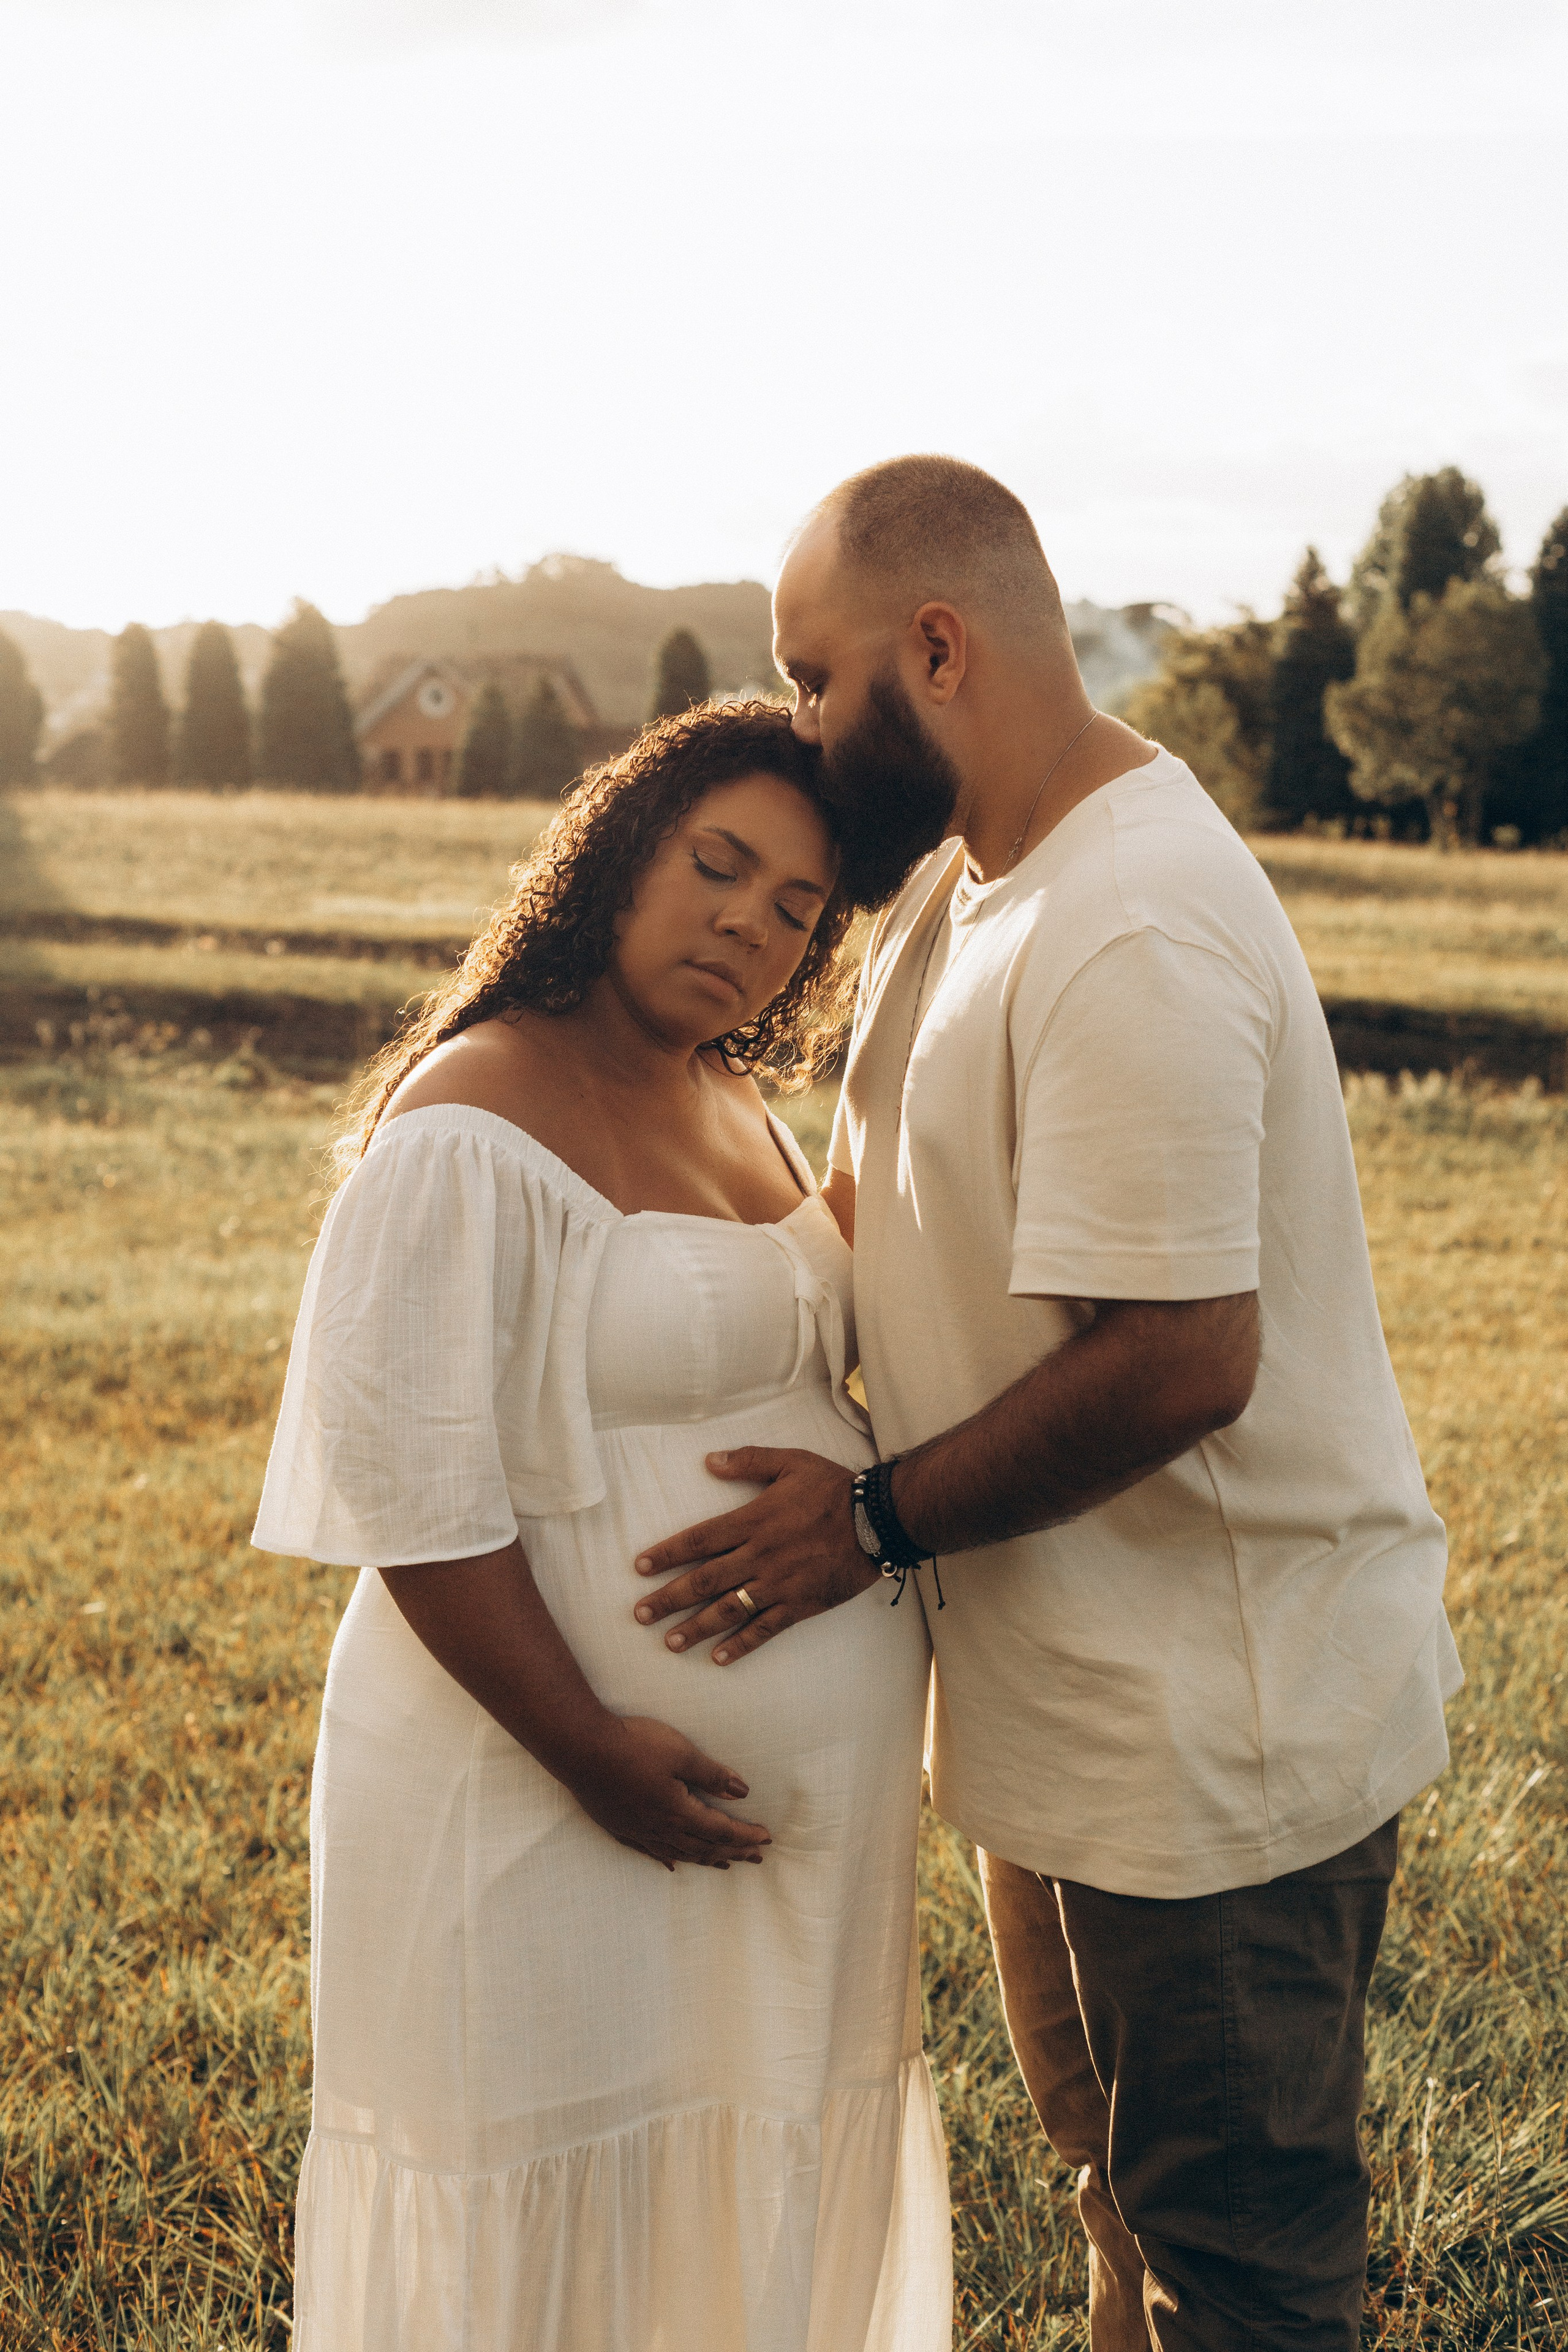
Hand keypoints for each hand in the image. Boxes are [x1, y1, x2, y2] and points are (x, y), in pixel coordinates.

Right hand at [565, 1714, 770, 1869]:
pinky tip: (671, 1864)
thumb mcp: (680, 1753)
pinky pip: (649, 1851)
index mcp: (678, 1811)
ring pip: (679, 1853)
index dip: (745, 1834)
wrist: (581, 1748)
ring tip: (723, 1864)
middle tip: (756, 1858)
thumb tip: (742, 1792)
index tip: (767, 1838)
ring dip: (705, 1859)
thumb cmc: (632, 1745)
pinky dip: (666, 1859)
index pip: (721, 1829)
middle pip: (704, 1846)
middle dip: (733, 1851)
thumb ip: (712, 1775)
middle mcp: (659, 1828)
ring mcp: (637, 1830)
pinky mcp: (618, 1826)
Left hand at [633, 1447, 879, 1664]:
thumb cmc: (834, 1489)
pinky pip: (765, 1629)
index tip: (639, 1568)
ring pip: (729, 1610)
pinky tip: (718, 1658)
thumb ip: (749, 1460)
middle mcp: (760, 1555)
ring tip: (670, 1642)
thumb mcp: (792, 1462)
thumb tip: (709, 1461)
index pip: (699, 1540)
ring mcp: (780, 1584)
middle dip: (669, 1599)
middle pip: (705, 1580)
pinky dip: (740, 1645)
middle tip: (640, 1614)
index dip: (667, 1554)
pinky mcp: (800, 1605)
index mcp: (754, 1520)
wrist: (879, 1522)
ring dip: (696, 1627)